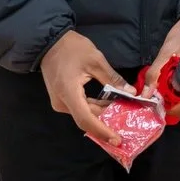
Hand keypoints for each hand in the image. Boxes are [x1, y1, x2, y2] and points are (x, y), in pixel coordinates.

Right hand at [40, 30, 128, 144]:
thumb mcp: (95, 60)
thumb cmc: (72, 48)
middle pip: (86, 118)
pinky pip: (80, 108)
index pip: (86, 119)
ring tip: (122, 114)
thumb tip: (131, 92)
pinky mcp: (62, 98)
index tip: (116, 139)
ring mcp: (60, 101)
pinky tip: (109, 105)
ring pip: (84, 113)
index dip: (102, 131)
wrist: (49, 41)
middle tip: (127, 125)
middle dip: (106, 122)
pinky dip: (94, 108)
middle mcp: (62, 102)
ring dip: (102, 114)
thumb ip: (113, 79)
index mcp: (69, 93)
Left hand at [140, 18, 179, 120]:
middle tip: (154, 95)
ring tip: (160, 88)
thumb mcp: (167, 51)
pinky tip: (168, 81)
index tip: (154, 103)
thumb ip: (154, 73)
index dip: (168, 109)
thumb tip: (145, 94)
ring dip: (173, 97)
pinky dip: (178, 90)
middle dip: (169, 104)